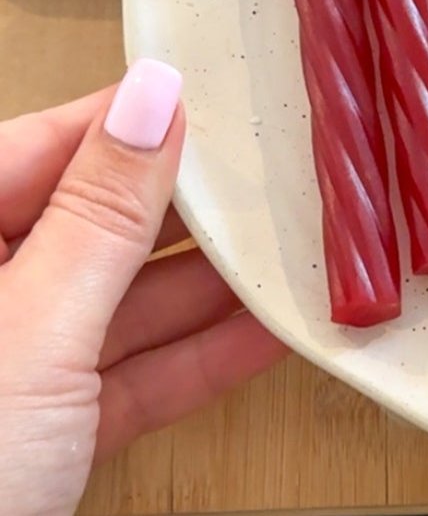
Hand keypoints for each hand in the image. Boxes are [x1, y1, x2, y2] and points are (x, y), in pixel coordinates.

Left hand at [0, 64, 287, 515]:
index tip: (214, 95)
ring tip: (290, 250)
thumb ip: (101, 212)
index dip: (129, 120)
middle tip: (271, 175)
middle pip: (90, 225)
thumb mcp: (34, 328)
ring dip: (207, 287)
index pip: (42, 147)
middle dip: (184, 209)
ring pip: (118, 304)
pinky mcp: (41, 440)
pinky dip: (196, 359)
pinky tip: (267, 332)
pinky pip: (127, 378)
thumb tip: (154, 95)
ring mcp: (10, 371)